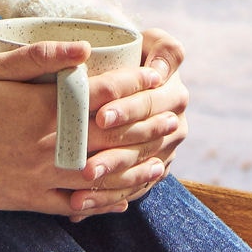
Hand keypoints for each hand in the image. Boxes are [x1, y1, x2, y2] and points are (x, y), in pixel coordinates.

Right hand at [0, 35, 185, 220]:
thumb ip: (39, 58)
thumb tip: (85, 48)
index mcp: (38, 111)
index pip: (99, 103)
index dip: (132, 96)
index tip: (157, 88)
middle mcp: (43, 148)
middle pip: (107, 143)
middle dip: (145, 135)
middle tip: (174, 125)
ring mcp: (35, 178)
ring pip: (97, 179)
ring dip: (133, 173)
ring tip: (161, 164)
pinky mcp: (25, 201)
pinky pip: (72, 206)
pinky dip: (101, 203)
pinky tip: (123, 200)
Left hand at [73, 27, 187, 220]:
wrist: (134, 79)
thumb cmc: (130, 54)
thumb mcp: (150, 42)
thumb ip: (160, 47)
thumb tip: (158, 71)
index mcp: (173, 91)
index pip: (149, 101)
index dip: (127, 108)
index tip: (100, 115)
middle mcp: (173, 124)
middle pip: (142, 142)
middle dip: (114, 155)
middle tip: (86, 166)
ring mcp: (164, 152)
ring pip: (136, 172)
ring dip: (108, 185)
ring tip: (79, 192)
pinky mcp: (149, 173)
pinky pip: (128, 191)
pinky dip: (103, 202)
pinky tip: (78, 210)